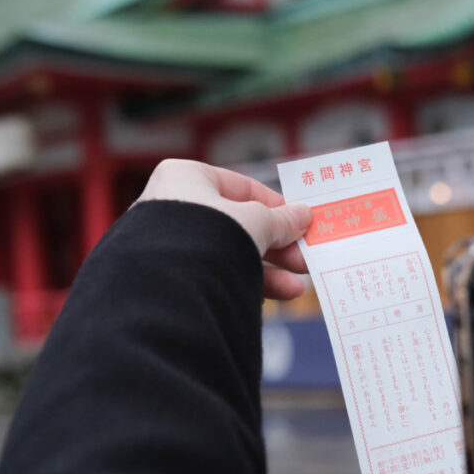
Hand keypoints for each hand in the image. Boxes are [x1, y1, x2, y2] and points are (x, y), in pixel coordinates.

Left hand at [137, 159, 312, 299]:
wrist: (169, 285)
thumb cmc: (209, 235)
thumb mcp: (256, 221)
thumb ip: (281, 219)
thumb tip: (303, 215)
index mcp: (186, 178)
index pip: (241, 187)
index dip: (276, 206)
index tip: (301, 223)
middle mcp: (174, 208)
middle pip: (240, 224)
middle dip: (278, 245)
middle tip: (304, 259)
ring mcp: (172, 244)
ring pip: (231, 254)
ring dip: (269, 271)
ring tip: (296, 287)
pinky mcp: (174, 275)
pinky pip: (218, 275)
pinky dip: (247, 282)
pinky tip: (275, 296)